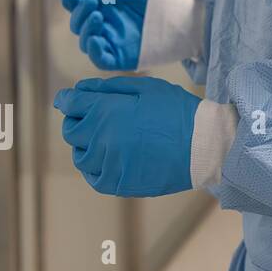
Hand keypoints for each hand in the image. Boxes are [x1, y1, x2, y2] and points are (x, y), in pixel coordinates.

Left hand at [54, 75, 198, 196]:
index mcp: (107, 111)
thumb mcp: (148, 88)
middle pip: (71, 130)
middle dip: (78, 120)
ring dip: (86, 145)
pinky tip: (110, 158)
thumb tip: (80, 89)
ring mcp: (108, 163)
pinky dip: (95, 167)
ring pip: (80, 156)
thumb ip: (110, 87)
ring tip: (106, 139)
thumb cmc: (177, 111)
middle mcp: (101, 138)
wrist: (203, 145)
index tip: (68, 99)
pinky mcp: (117, 183)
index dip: (68, 99)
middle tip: (95, 118)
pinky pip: (93, 177)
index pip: (71, 103)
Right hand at [61, 0, 149, 70]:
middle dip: (79, 14)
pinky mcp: (125, 58)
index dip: (71, 1)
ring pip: (87, 43)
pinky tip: (97, 39)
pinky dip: (95, 52)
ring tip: (97, 16)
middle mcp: (109, 26)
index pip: (81, 6)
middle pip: (80, 25)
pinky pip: (102, 60)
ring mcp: (116, 43)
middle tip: (91, 3)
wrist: (191, 17)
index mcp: (109, 8)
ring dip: (86, 31)